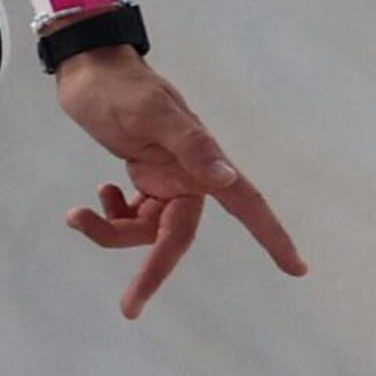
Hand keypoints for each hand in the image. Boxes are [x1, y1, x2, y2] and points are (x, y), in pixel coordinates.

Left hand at [55, 48, 308, 319]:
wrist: (87, 66)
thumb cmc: (119, 87)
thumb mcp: (150, 114)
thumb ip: (190, 145)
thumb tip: (227, 177)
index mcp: (202, 162)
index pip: (246, 205)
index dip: (273, 237)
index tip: (297, 268)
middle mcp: (190, 175)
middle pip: (176, 238)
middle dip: (151, 270)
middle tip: (129, 308)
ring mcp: (166, 179)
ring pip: (146, 230)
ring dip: (111, 231)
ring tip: (77, 215)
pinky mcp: (144, 178)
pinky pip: (133, 217)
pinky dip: (110, 217)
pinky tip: (96, 199)